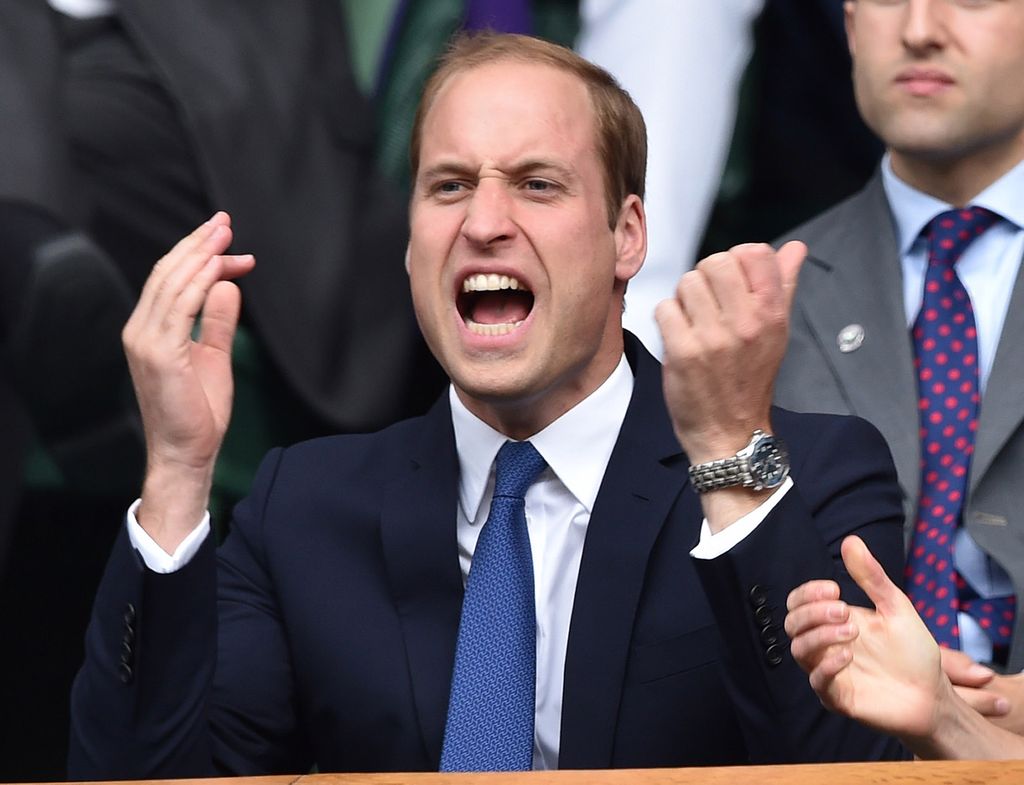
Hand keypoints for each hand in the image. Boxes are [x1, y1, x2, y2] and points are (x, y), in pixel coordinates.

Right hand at [123, 213, 253, 551]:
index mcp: (149, 330)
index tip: (228, 241)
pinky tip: (219, 266)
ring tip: (224, 234)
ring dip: (200, 255)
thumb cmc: (198, 411)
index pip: (170, 279)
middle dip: (197, 244)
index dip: (197, 255)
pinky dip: (198, 282)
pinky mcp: (158, 352)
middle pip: (167, 273)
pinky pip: (179, 306)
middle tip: (224, 221)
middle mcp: (140, 330)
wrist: (186, 452)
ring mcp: (145, 340)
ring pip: (172, 283)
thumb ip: (217, 320)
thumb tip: (227, 285)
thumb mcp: (214, 356)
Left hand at [654, 241, 803, 528]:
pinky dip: (667, 320)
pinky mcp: (684, 352)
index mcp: (772, 313)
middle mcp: (747, 323)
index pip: (755, 252)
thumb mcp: (776, 333)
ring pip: (686, 283)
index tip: (731, 283)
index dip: (736, 260)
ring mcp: (715, 338)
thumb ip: (783, 285)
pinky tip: (680, 337)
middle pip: (715, 261)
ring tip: (694, 323)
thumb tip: (795, 248)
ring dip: (684, 300)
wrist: (730, 434)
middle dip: (705, 278)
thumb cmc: (750, 380)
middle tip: (707, 304)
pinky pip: (665, 308)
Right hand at [786, 535, 1023, 758]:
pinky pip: (817, 681)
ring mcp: (829, 671)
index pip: (798, 602)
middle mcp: (826, 645)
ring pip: (799, 650)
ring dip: (820, 635)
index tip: (833, 588)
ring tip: (851, 632)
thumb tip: (851, 541)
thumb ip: (871, 577)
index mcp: (834, 621)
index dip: (807, 593)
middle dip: (812, 612)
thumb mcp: (895, 607)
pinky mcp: (837, 697)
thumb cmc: (913, 653)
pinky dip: (827, 666)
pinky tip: (848, 656)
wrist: (934, 695)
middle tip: (844, 610)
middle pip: (791, 623)